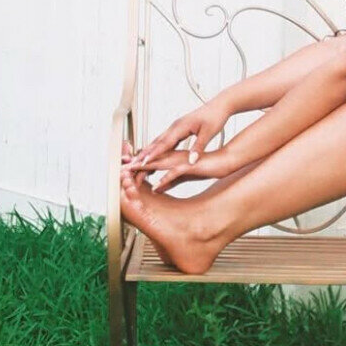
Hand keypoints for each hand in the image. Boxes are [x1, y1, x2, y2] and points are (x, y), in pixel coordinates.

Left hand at [126, 147, 242, 192]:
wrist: (225, 160)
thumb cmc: (207, 166)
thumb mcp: (185, 176)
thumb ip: (170, 181)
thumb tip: (156, 188)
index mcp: (172, 158)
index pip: (150, 161)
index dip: (136, 165)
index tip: (123, 171)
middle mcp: (174, 157)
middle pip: (150, 161)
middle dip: (134, 165)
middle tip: (119, 170)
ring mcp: (181, 161)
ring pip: (159, 165)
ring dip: (144, 169)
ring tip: (131, 174)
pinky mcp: (190, 166)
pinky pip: (174, 174)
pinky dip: (164, 179)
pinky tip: (157, 186)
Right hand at [127, 98, 232, 171]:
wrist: (220, 105)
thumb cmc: (215, 117)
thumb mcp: (209, 134)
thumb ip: (199, 147)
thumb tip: (191, 161)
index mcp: (181, 127)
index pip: (164, 143)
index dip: (153, 154)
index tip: (143, 163)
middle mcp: (175, 126)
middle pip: (157, 142)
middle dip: (145, 153)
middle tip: (133, 164)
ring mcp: (176, 127)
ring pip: (159, 140)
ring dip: (149, 150)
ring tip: (139, 160)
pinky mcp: (180, 128)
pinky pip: (166, 140)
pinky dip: (158, 147)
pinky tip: (155, 153)